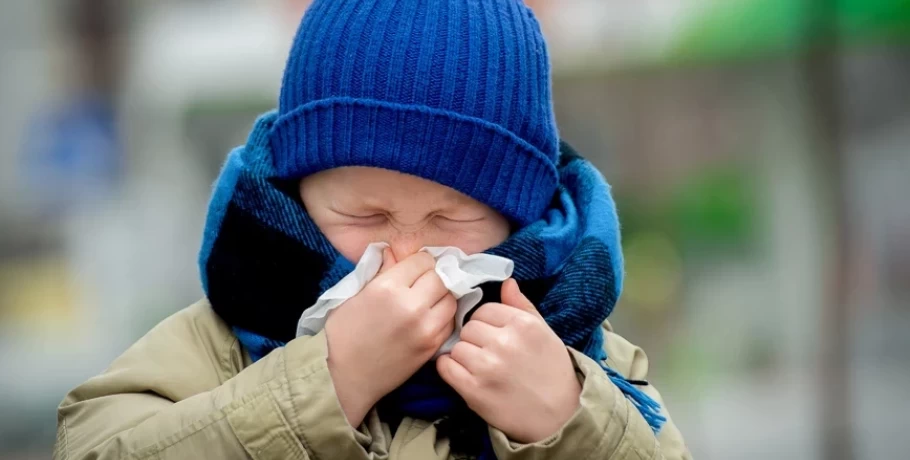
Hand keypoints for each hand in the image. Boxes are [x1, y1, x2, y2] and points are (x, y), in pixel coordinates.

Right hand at [325, 249, 456, 426]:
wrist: (347, 377)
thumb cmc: (344, 334)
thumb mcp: (354, 295)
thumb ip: (379, 271)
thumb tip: (394, 251)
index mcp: (387, 288)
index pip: (422, 260)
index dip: (418, 262)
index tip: (412, 269)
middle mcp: (411, 305)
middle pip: (440, 277)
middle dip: (432, 277)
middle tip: (421, 284)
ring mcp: (425, 327)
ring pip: (451, 298)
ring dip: (441, 296)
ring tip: (428, 300)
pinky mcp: (432, 346)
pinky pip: (450, 321)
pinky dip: (443, 316)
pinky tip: (429, 318)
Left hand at [437, 279, 581, 443]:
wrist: (559, 417)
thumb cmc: (553, 372)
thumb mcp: (545, 333)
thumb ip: (523, 306)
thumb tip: (507, 282)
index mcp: (522, 324)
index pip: (484, 310)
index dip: (487, 323)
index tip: (495, 336)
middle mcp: (504, 342)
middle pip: (468, 327)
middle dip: (474, 339)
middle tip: (488, 354)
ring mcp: (487, 367)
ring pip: (457, 347)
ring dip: (464, 356)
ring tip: (480, 368)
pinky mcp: (473, 390)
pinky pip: (445, 367)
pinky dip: (450, 370)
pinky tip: (464, 375)